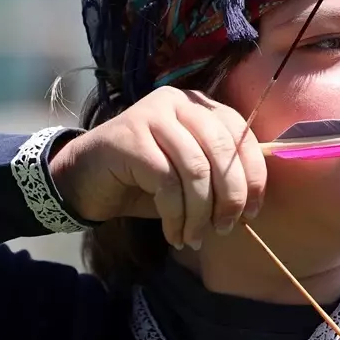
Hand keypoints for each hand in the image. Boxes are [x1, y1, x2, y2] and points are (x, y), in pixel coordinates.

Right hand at [48, 87, 266, 249]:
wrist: (86, 180)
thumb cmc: (145, 181)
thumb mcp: (190, 177)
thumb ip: (219, 177)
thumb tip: (252, 206)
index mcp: (201, 106)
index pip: (241, 136)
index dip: (253, 177)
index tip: (252, 213)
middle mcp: (179, 102)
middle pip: (222, 150)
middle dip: (230, 197)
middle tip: (225, 228)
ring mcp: (153, 115)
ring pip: (195, 169)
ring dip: (200, 213)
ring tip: (194, 237)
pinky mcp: (131, 137)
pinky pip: (166, 183)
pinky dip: (175, 216)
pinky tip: (174, 234)